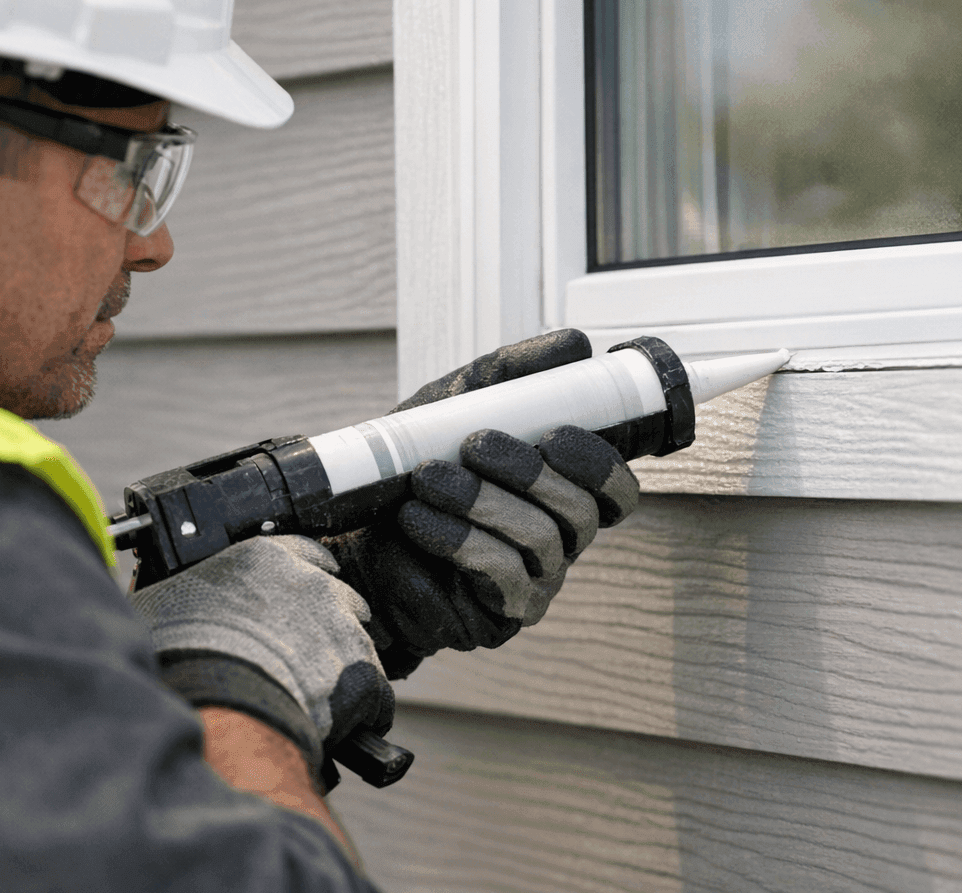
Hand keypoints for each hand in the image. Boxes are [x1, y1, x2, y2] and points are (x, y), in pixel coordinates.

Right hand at [129, 534, 393, 781]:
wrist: (215, 704)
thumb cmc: (179, 656)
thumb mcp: (163, 603)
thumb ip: (181, 591)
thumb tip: (162, 596)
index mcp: (266, 558)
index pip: (304, 552)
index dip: (305, 576)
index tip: (301, 597)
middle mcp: (313, 584)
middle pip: (340, 597)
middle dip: (329, 623)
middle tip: (304, 655)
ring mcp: (344, 627)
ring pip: (360, 644)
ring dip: (344, 666)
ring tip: (318, 696)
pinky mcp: (365, 673)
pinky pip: (376, 693)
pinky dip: (363, 710)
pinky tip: (341, 726)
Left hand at [326, 331, 639, 677]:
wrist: (346, 534)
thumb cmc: (412, 468)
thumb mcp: (456, 405)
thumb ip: (513, 374)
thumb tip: (577, 345)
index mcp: (560, 493)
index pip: (615, 490)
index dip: (600, 464)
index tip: (555, 434)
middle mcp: (558, 541)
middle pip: (580, 513)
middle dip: (529, 472)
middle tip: (475, 443)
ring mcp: (533, 584)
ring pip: (539, 541)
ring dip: (482, 502)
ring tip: (429, 477)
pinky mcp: (497, 617)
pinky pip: (500, 577)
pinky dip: (461, 541)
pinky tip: (419, 517)